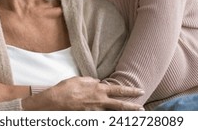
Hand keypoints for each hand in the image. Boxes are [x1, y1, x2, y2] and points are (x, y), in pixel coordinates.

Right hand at [22, 76, 143, 110]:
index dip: (131, 91)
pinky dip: (106, 117)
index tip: (140, 91)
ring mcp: (95, 112)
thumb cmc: (66, 88)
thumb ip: (91, 81)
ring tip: (130, 117)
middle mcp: (99, 101)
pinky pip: (100, 117)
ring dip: (120, 116)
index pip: (119, 90)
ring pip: (111, 114)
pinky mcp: (89, 118)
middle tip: (142, 109)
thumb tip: (97, 82)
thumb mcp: (80, 79)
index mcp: (98, 90)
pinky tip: (110, 117)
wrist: (55, 102)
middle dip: (132, 107)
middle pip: (120, 106)